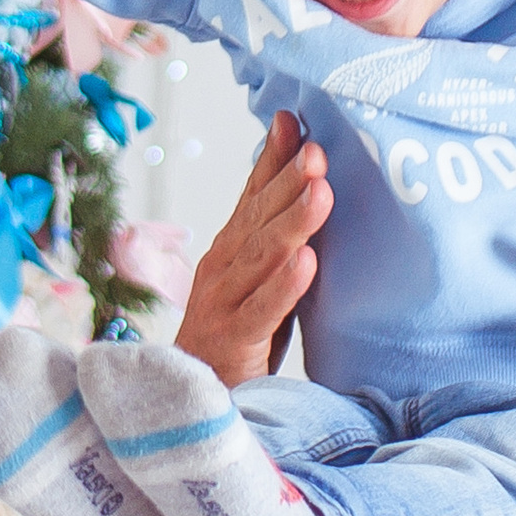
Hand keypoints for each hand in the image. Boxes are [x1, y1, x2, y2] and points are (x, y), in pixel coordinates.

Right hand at [176, 113, 332, 388]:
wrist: (195, 395)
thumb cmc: (237, 331)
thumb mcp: (259, 276)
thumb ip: (279, 237)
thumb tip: (312, 188)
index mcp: (229, 247)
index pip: (252, 194)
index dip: (272, 158)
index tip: (294, 120)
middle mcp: (222, 266)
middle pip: (257, 217)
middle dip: (287, 180)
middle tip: (316, 149)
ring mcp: (223, 301)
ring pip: (261, 256)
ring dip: (292, 222)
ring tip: (320, 192)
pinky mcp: (233, 338)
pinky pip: (262, 309)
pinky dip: (285, 284)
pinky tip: (307, 261)